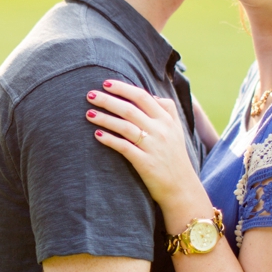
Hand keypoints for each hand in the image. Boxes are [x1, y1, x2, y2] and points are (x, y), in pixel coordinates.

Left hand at [87, 80, 207, 223]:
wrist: (182, 188)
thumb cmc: (175, 157)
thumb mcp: (177, 130)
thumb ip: (168, 110)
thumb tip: (153, 95)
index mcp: (167, 120)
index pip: (143, 97)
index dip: (123, 88)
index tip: (106, 83)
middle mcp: (160, 130)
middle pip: (130, 109)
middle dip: (108, 100)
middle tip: (90, 94)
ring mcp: (153, 146)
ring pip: (125, 126)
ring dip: (105, 118)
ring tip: (88, 113)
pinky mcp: (146, 163)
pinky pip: (124, 147)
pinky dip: (110, 139)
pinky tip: (97, 134)